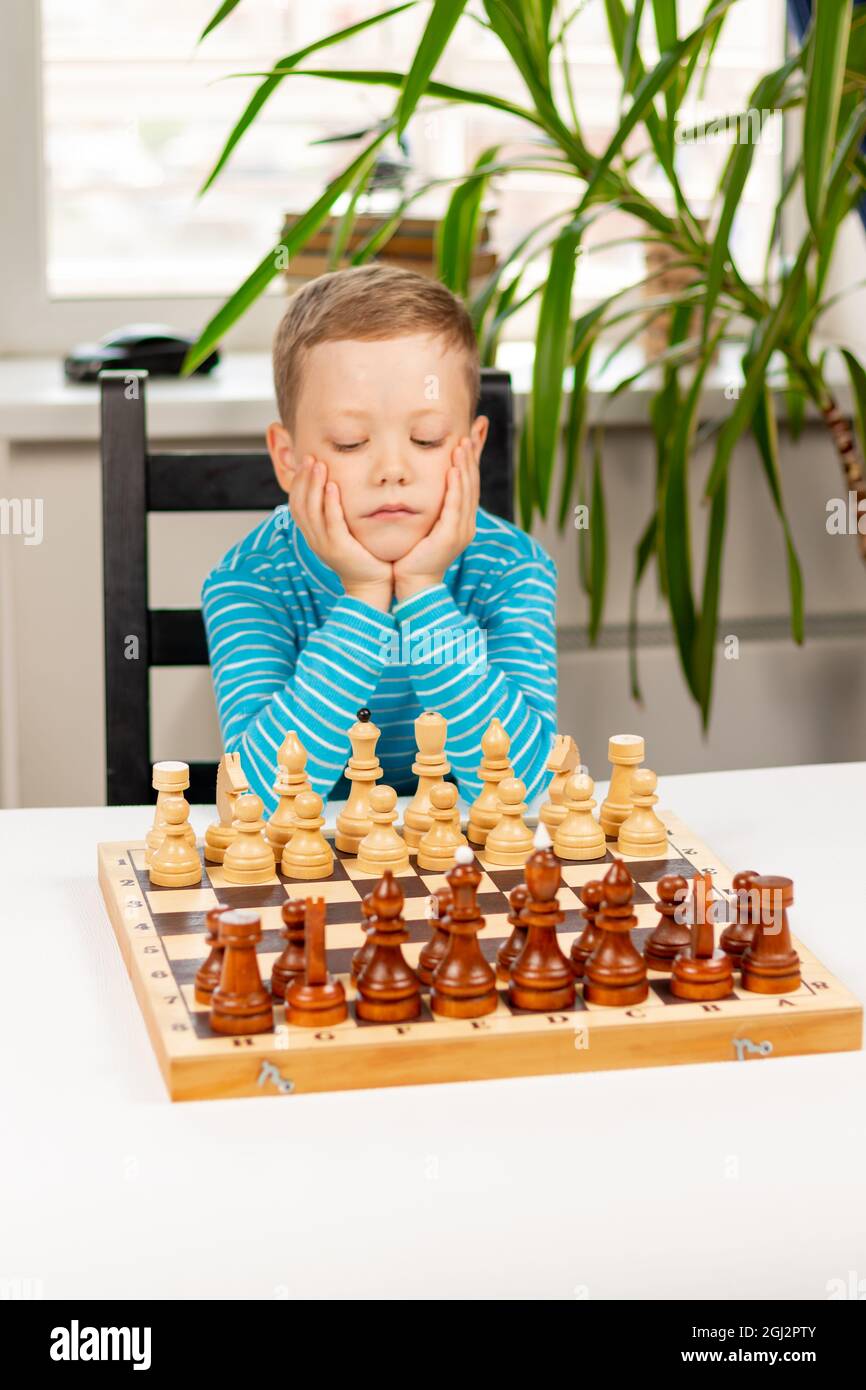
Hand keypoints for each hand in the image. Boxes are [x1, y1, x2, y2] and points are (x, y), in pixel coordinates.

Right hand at [290, 456, 392, 610]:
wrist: (372, 585)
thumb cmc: (362, 557)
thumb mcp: (343, 534)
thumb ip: (335, 516)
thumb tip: (335, 490)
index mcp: (312, 535)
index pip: (296, 505)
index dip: (298, 483)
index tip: (305, 462)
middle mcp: (314, 539)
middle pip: (300, 504)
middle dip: (303, 479)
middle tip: (309, 457)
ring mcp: (324, 545)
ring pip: (311, 511)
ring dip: (313, 485)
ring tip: (318, 465)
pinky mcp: (339, 549)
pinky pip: (331, 522)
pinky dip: (329, 503)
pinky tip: (332, 486)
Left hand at [393, 437, 478, 602]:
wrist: (412, 584)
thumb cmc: (413, 555)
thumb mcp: (425, 524)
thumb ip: (429, 505)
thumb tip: (423, 485)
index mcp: (462, 520)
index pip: (470, 482)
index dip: (473, 458)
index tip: (474, 433)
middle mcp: (466, 523)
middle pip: (473, 483)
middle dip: (473, 455)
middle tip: (473, 430)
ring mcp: (461, 530)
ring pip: (467, 492)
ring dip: (465, 466)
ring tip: (463, 444)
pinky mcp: (450, 537)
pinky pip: (455, 507)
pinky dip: (456, 487)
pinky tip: (454, 470)